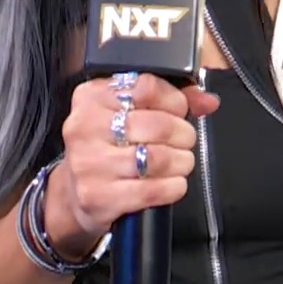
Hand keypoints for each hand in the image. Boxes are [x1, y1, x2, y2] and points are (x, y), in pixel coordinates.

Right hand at [49, 74, 216, 254]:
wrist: (74, 193)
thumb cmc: (107, 148)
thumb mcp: (128, 115)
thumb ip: (169, 101)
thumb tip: (208, 101)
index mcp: (91, 97)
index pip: (146, 87)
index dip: (174, 100)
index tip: (180, 111)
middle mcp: (85, 127)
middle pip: (157, 125)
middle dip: (183, 134)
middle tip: (185, 140)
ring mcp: (89, 163)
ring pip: (158, 158)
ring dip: (181, 162)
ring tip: (181, 162)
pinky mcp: (98, 196)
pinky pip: (152, 190)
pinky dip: (173, 187)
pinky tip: (173, 184)